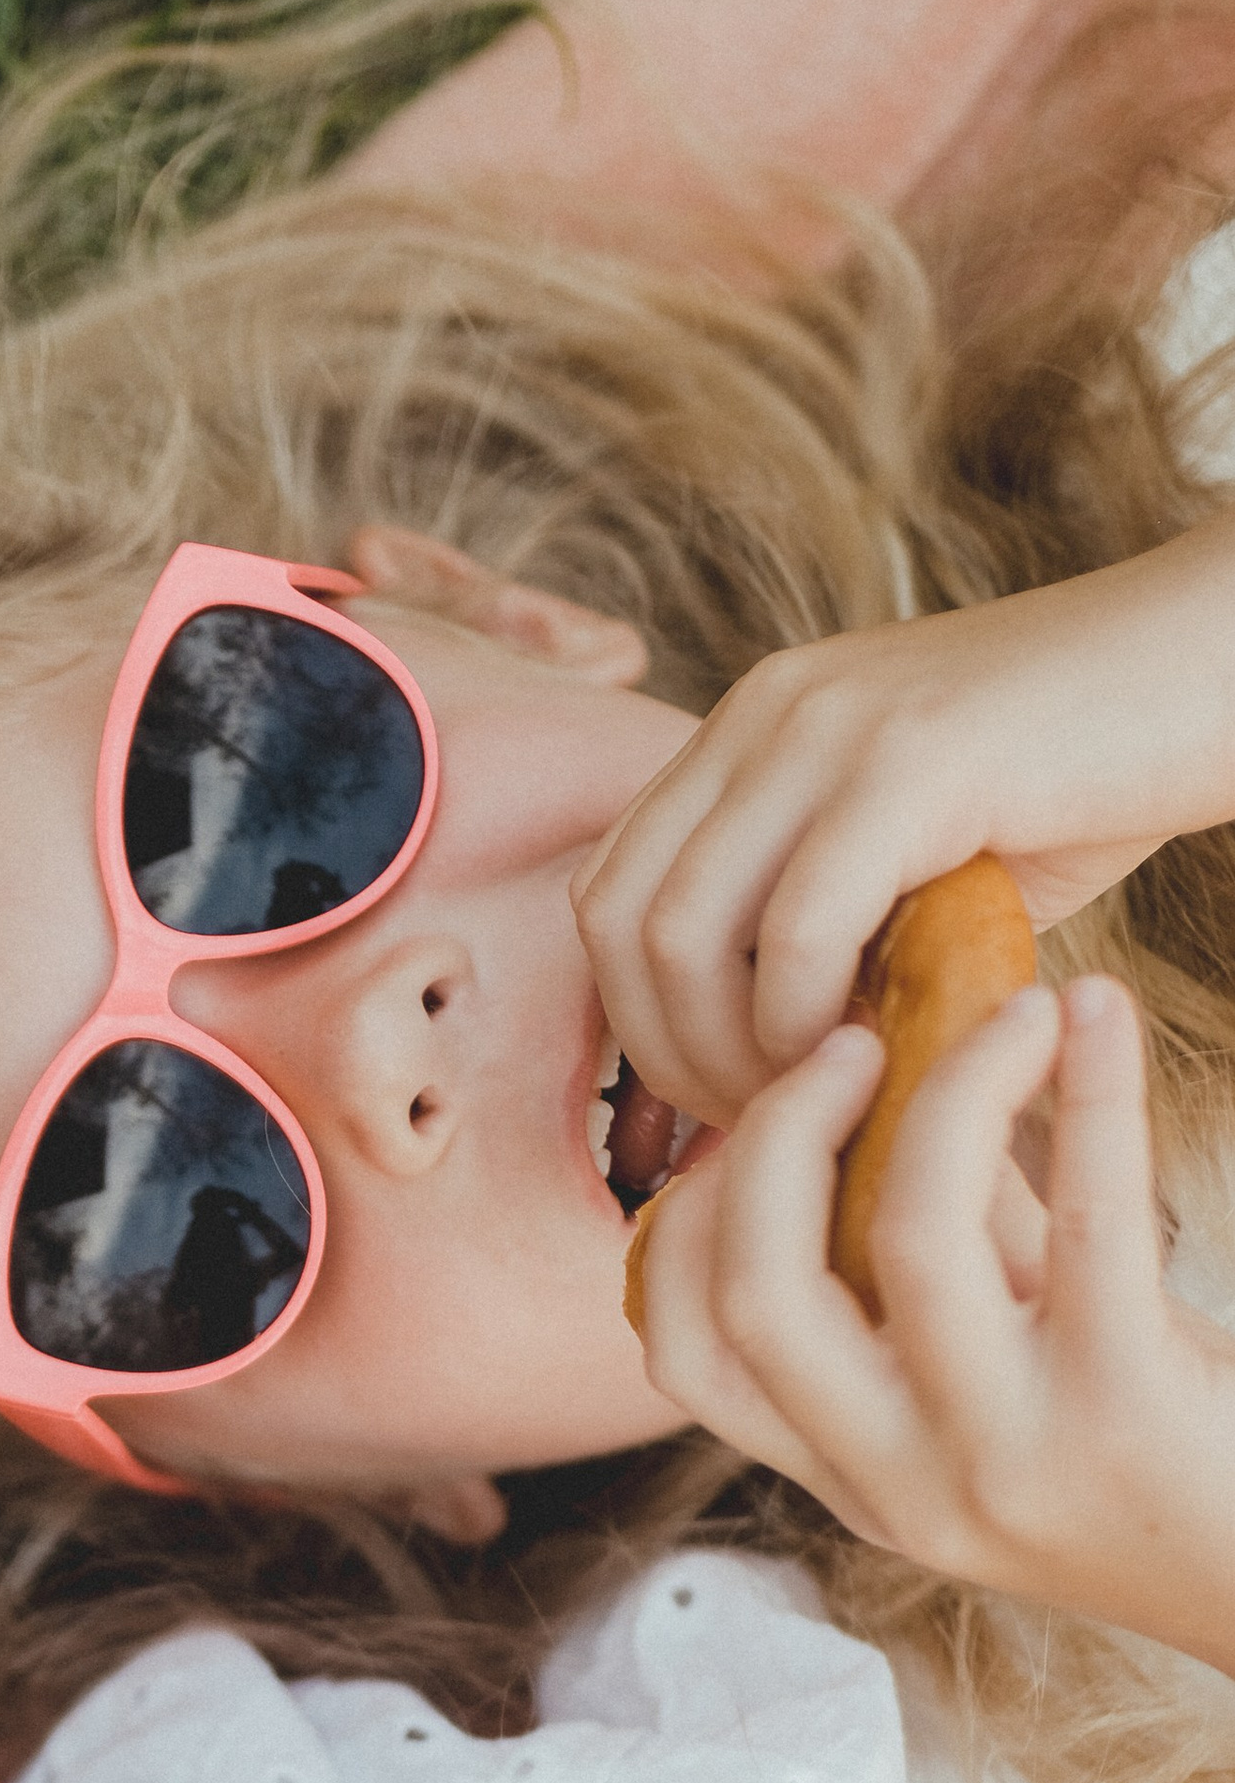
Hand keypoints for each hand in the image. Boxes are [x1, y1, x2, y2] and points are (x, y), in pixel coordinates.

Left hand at [573, 514, 1234, 1120]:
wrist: (1216, 665)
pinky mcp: (910, 760)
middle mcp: (765, 710)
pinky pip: (795, 928)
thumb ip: (821, 923)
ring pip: (680, 932)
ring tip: (820, 1093)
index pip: (609, 890)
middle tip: (764, 1117)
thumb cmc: (1087, 779)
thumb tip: (751, 1066)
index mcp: (750, 726)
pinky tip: (870, 1052)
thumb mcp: (918, 850)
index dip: (641, 1018)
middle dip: (668, 1052)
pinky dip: (806, 1020)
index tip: (728, 1093)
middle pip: (618, 920)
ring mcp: (828, 725)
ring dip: (733, 1050)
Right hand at [632, 968, 1234, 1671]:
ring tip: (1009, 1013)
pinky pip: (1088, 1219)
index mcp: (855, 1476)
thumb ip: (943, 1255)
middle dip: (779, 1131)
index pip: (691, 1354)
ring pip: (909, 1240)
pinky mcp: (1125, 1409)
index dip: (684, 1217)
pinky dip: (1094, 1091)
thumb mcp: (1012, 1375)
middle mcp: (904, 1483)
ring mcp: (1007, 1456)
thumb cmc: (1159, 1456)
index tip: (750, 1123)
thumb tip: (897, 1070)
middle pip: (756, 1293)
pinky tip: (1097, 1013)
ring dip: (950, 1087)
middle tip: (850, 1041)